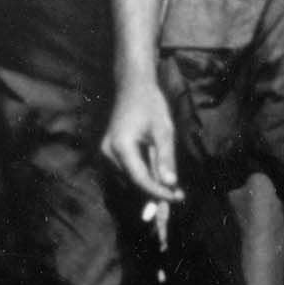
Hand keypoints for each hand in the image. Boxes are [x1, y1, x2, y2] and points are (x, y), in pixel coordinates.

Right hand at [101, 77, 182, 207]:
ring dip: (150, 185)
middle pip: (134, 181)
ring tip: (172, 189)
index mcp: (120, 146)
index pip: (140, 179)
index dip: (159, 192)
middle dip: (156, 191)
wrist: (132, 86)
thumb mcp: (163, 131)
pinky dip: (143, 175)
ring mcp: (105, 153)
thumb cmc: (150, 105)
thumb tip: (170, 184)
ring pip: (131, 178)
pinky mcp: (109, 152)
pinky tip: (158, 176)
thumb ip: (165, 158)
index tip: (178, 198)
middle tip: (178, 196)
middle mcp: (108, 152)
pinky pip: (127, 170)